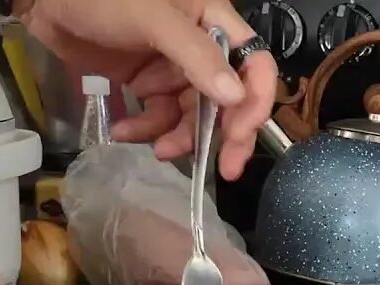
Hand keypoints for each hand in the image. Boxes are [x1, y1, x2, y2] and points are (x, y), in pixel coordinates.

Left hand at [17, 0, 277, 179]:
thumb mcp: (152, 19)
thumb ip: (196, 56)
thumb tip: (235, 96)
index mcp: (214, 20)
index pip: (255, 64)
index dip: (255, 101)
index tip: (238, 134)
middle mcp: (201, 47)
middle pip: (228, 98)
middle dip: (224, 134)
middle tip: (224, 169)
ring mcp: (172, 67)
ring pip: (192, 114)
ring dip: (178, 136)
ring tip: (158, 150)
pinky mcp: (146, 83)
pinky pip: (158, 115)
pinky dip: (145, 129)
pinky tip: (124, 131)